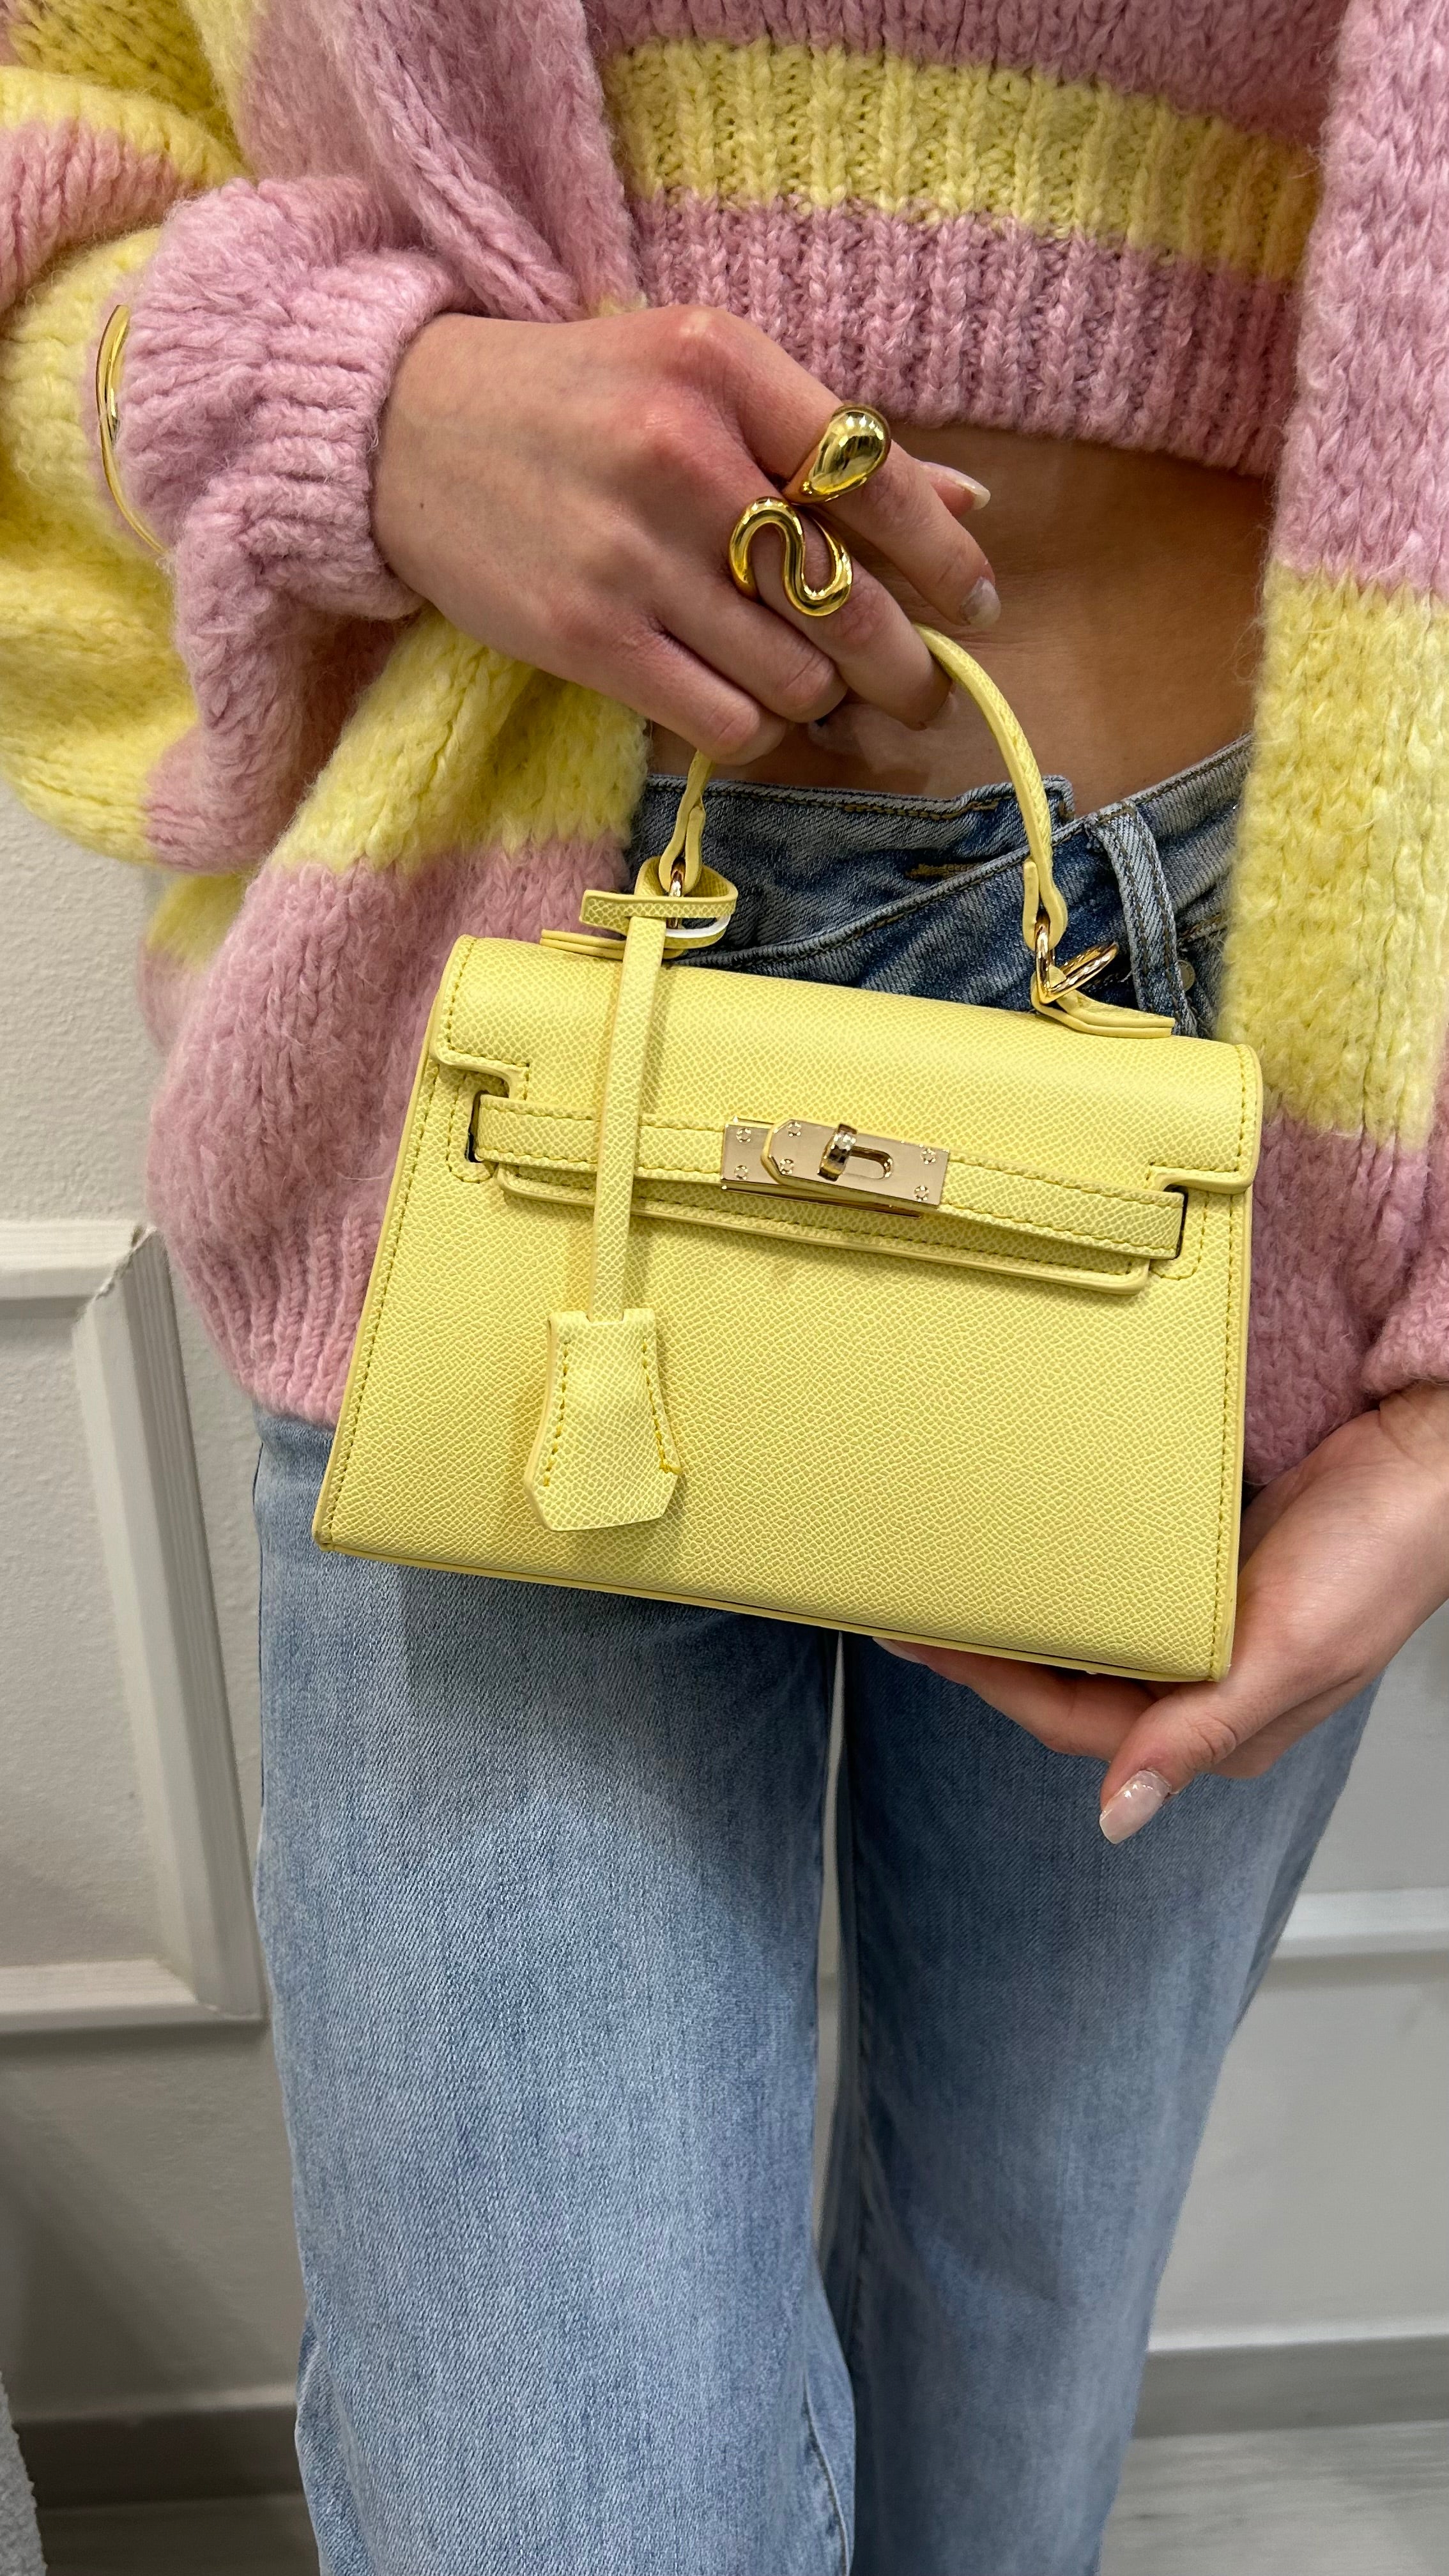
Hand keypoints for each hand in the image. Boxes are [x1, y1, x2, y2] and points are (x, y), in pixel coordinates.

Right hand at [372, 307, 995, 764]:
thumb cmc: (575, 400)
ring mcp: (631, 554)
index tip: (975, 605)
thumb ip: (824, 439)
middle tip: (920, 690)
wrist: (401, 430)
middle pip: (847, 600)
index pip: (876, 479)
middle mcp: (682, 455)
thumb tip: (966, 507)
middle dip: (905, 665)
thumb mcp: (699, 377)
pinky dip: (757, 728)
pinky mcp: (587, 636)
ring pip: (794, 677)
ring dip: (821, 699)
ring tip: (813, 689)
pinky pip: (725, 721)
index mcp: (723, 367)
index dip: (945, 560)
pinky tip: (750, 707)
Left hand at [883, 1382, 1448, 1838]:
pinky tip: (1036, 1552)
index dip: (987, 1684)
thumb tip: (1118, 1815)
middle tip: (911, 1606)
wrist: (1430, 1460)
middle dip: (989, 1653)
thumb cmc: (1381, 1554)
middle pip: (1067, 1684)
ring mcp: (1210, 1633)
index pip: (1068, 1721)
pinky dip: (1074, 1578)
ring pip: (1091, 1640)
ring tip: (955, 1580)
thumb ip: (1198, 1729)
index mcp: (1218, 1725)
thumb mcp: (1290, 1647)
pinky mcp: (1213, 1579)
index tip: (918, 1639)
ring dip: (1027, 1616)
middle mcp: (1206, 1687)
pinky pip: (1122, 1591)